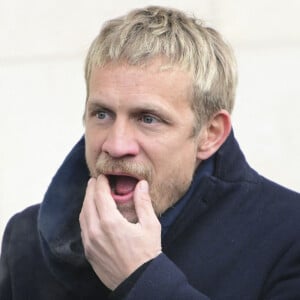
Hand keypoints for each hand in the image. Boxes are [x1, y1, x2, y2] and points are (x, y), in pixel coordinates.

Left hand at [79, 175, 161, 289]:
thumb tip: (141, 184)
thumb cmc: (147, 253)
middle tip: (95, 180)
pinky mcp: (89, 252)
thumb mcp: (150, 226)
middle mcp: (95, 231)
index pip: (100, 195)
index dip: (100, 183)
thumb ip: (143, 203)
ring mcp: (90, 243)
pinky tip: (91, 213)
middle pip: (88, 203)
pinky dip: (85, 216)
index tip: (102, 176)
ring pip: (83, 215)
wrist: (139, 282)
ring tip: (92, 194)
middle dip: (91, 189)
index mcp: (110, 222)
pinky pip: (83, 228)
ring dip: (86, 202)